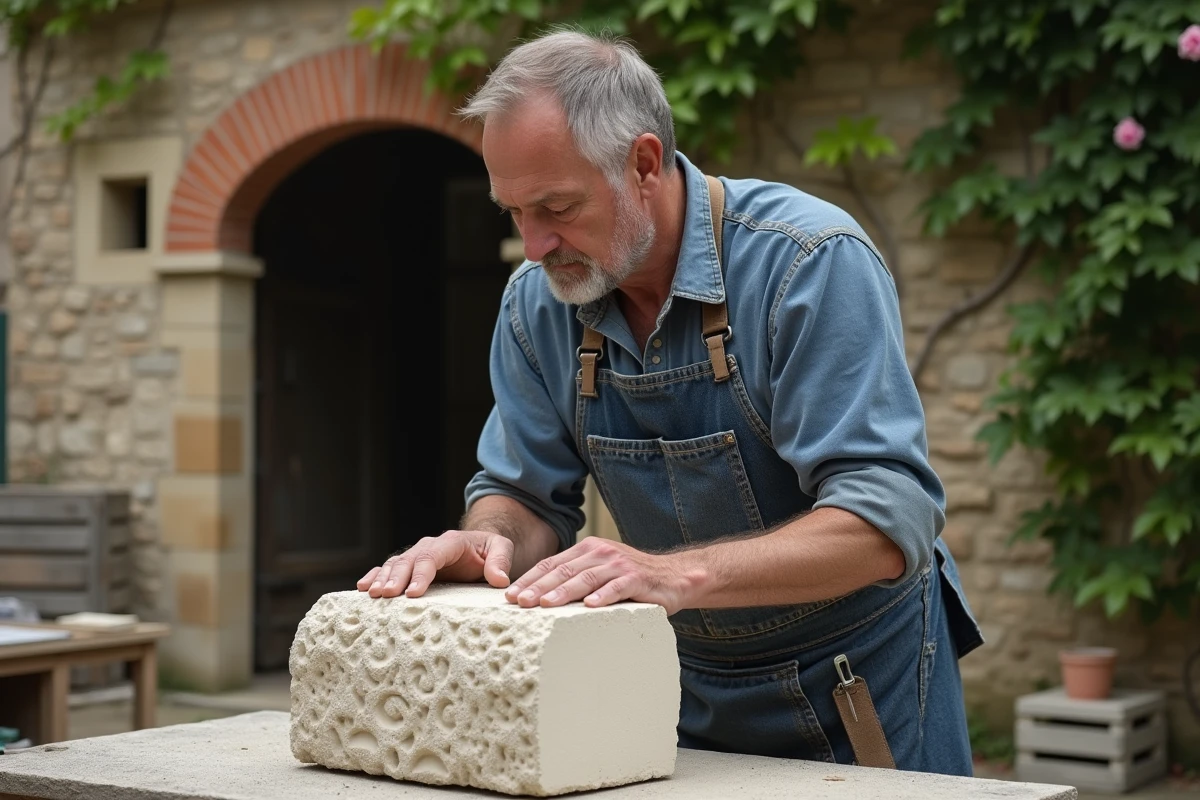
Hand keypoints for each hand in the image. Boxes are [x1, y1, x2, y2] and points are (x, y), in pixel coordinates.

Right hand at [356, 530, 513, 598]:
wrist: (478, 547)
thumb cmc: (489, 551)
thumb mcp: (501, 549)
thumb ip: (501, 560)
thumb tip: (500, 580)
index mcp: (450, 542)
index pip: (432, 556)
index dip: (421, 574)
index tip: (413, 593)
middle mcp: (428, 547)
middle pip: (408, 560)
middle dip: (396, 577)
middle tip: (386, 595)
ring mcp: (416, 556)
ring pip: (395, 564)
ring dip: (383, 578)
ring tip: (372, 595)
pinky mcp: (409, 567)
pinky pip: (388, 569)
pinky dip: (375, 576)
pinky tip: (362, 587)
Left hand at [503, 537, 695, 614]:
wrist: (674, 577)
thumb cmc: (631, 580)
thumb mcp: (599, 573)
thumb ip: (575, 578)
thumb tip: (536, 597)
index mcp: (587, 550)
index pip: (552, 564)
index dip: (529, 579)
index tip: (509, 596)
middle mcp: (600, 552)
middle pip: (564, 570)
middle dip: (539, 587)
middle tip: (519, 602)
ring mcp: (619, 564)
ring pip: (586, 578)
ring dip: (564, 592)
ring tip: (546, 605)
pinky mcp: (637, 579)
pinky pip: (617, 587)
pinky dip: (603, 596)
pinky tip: (589, 606)